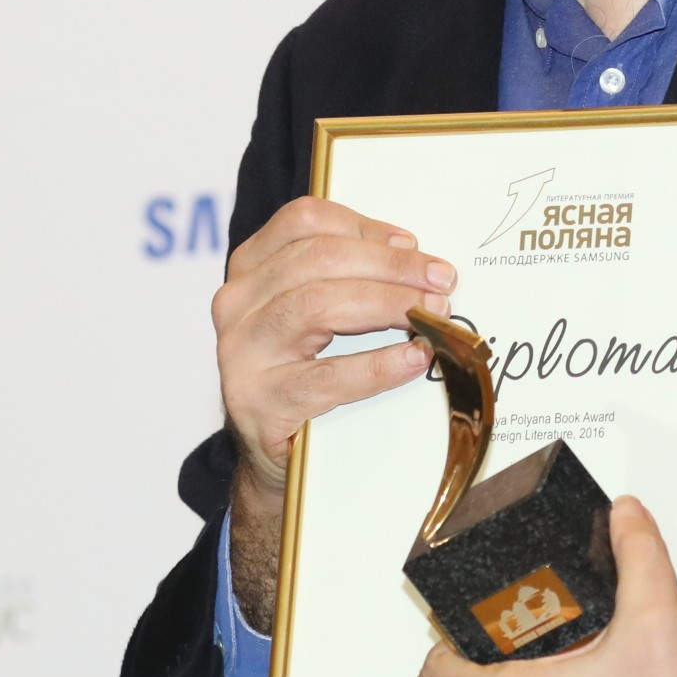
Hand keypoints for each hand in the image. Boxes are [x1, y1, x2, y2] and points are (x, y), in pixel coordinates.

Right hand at [214, 196, 452, 487]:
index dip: (363, 226)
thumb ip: (349, 277)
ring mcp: (241, 353)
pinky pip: (327, 376)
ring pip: (316, 306)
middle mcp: (236, 303)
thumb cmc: (305, 373)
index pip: (303, 221)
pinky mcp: (258, 402)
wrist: (277, 455)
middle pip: (316, 260)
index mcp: (250, 268)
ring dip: (385, 304)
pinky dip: (377, 365)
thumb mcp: (316, 313)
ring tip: (431, 314)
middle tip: (440, 280)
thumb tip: (415, 258)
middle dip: (388, 266)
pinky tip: (413, 359)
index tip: (412, 243)